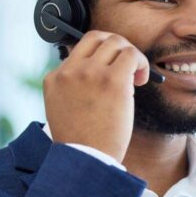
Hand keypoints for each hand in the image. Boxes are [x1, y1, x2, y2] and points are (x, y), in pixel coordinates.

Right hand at [43, 31, 150, 162]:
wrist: (87, 159)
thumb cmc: (82, 141)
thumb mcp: (64, 109)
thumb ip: (73, 87)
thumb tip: (100, 69)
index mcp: (54, 79)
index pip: (78, 51)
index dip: (99, 58)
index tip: (109, 72)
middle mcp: (69, 71)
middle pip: (96, 37)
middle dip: (115, 46)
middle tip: (126, 66)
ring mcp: (90, 73)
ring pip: (115, 42)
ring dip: (130, 55)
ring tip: (135, 76)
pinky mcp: (112, 80)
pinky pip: (131, 54)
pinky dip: (140, 62)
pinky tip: (141, 79)